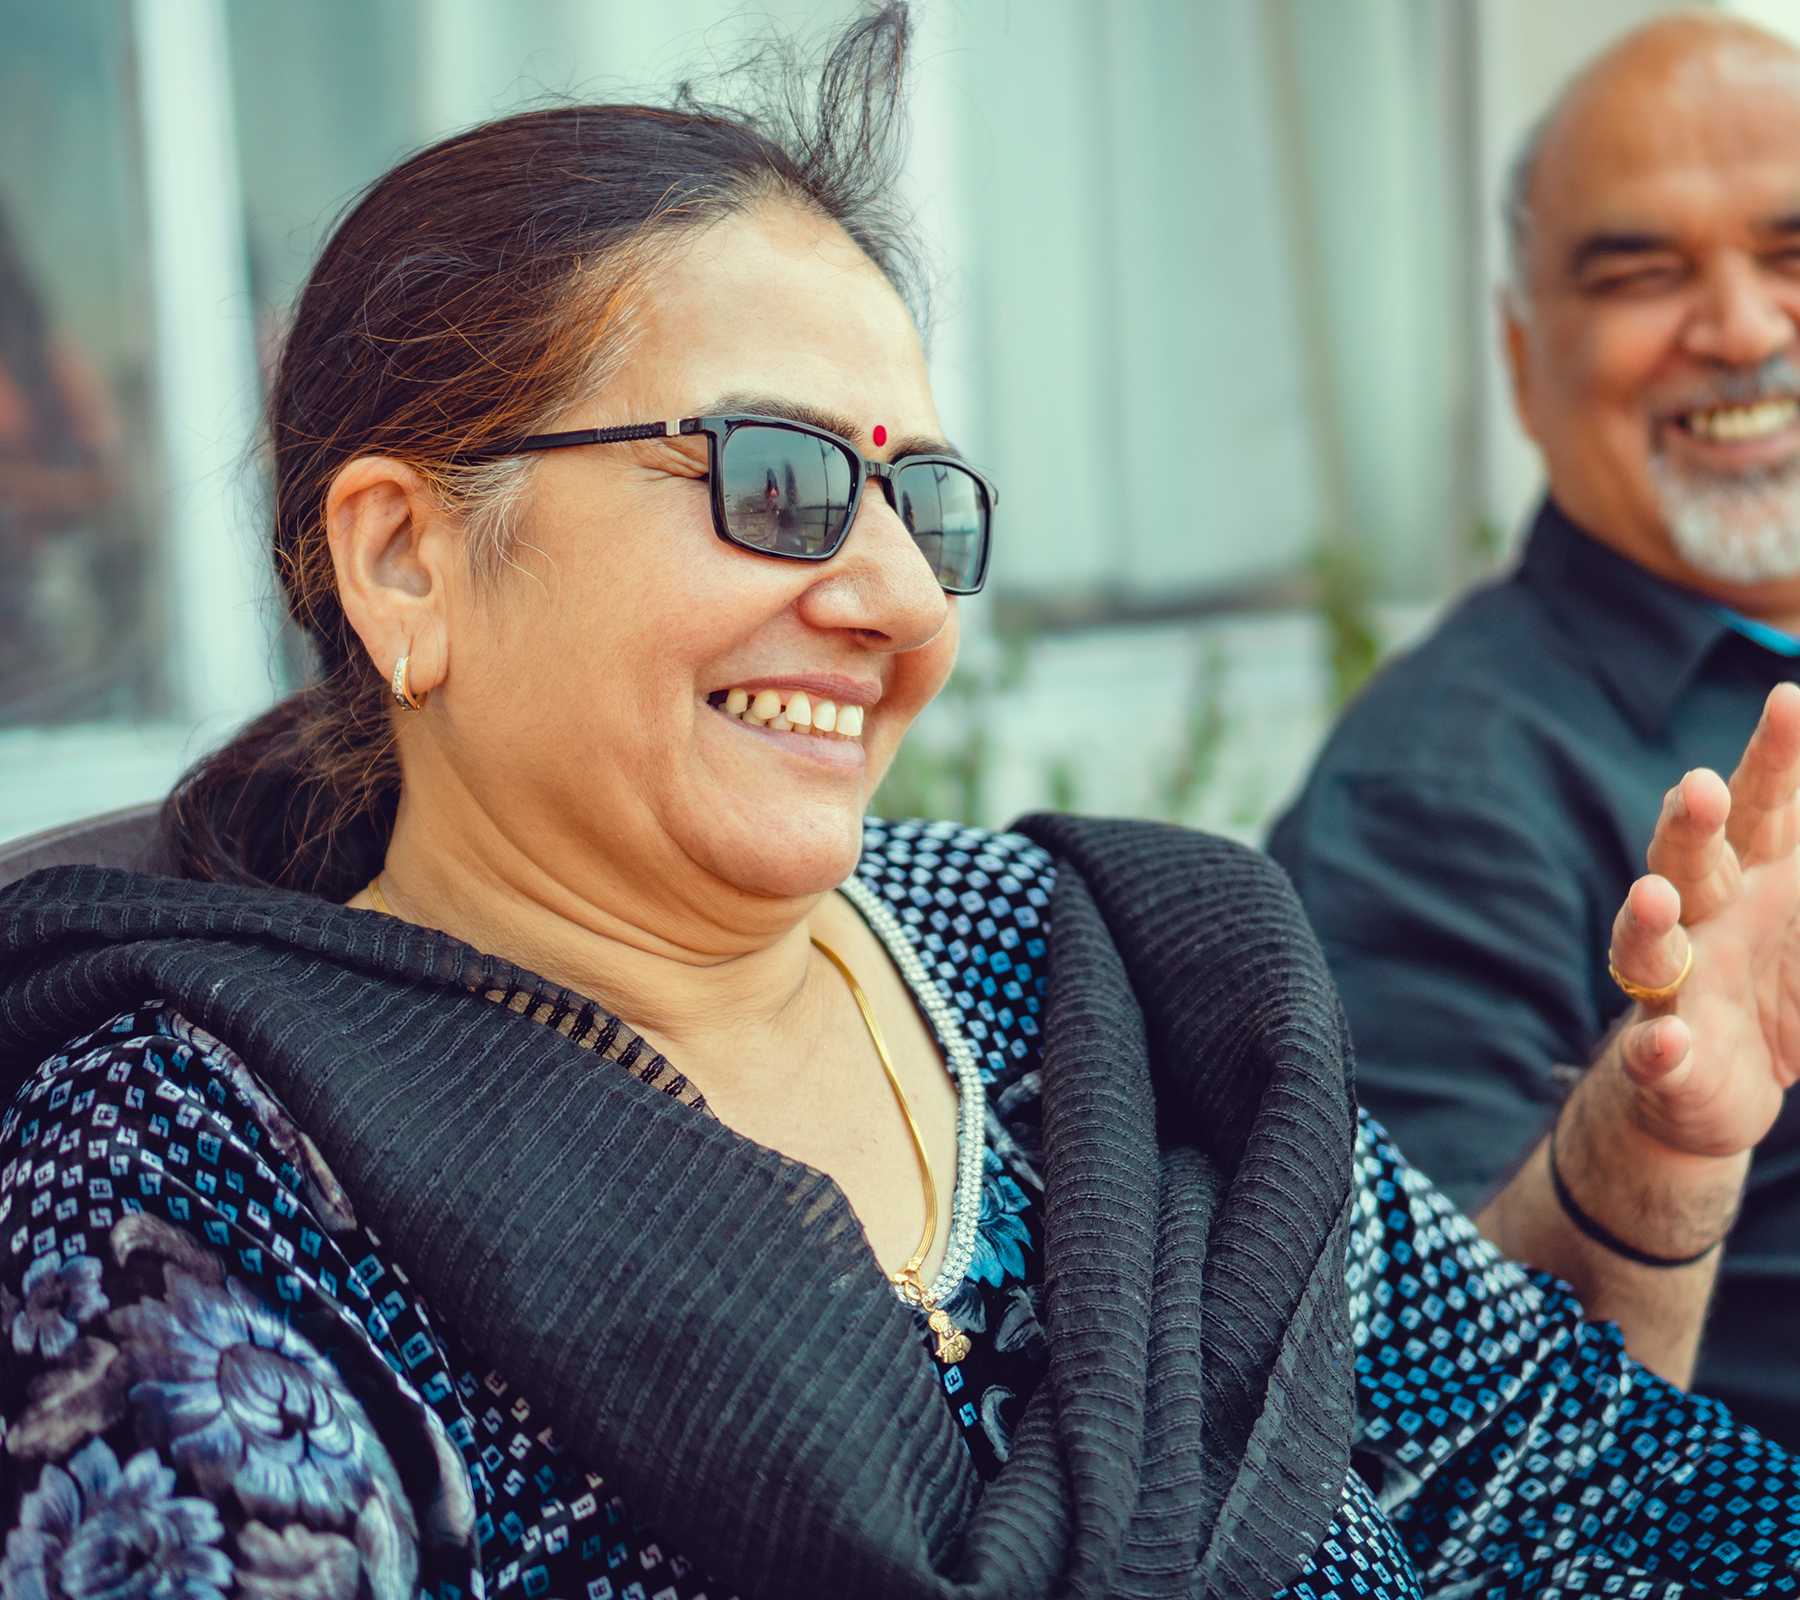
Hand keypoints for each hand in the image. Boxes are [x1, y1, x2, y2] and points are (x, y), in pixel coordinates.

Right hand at [1604, 681, 1799, 1159]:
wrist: (1717, 1089)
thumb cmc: (1784, 992)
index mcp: (1754, 881)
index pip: (1762, 807)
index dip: (1773, 758)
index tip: (1787, 700)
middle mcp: (1702, 921)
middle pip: (1687, 859)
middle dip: (1690, 822)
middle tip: (1700, 787)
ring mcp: (1673, 989)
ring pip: (1646, 947)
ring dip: (1647, 923)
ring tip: (1655, 901)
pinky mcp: (1663, 1061)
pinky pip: (1651, 1050)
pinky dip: (1656, 1047)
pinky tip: (1668, 1042)